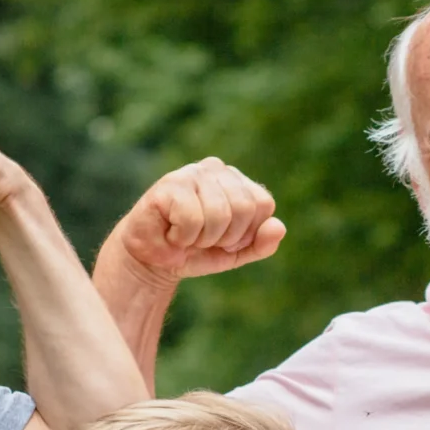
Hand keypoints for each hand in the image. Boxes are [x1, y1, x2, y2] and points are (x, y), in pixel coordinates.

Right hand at [99, 159, 285, 287]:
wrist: (151, 260)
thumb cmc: (194, 251)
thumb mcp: (235, 253)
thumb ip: (261, 243)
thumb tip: (279, 227)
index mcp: (236, 180)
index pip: (263, 204)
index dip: (245, 233)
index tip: (223, 240)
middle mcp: (216, 168)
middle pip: (244, 208)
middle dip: (224, 237)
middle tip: (202, 240)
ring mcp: (191, 173)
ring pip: (219, 214)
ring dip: (201, 239)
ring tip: (185, 236)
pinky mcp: (169, 184)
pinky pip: (192, 219)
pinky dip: (182, 237)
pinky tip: (171, 232)